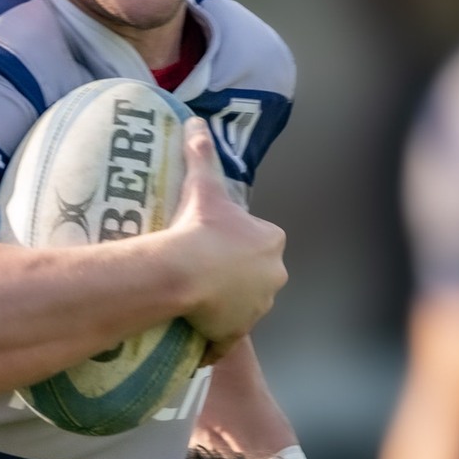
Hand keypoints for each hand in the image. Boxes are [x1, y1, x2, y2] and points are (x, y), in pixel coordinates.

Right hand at [168, 120, 287, 350]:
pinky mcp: (237, 332)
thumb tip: (194, 122)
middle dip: (234, 274)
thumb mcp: (202, 185)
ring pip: (242, 304)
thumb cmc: (199, 226)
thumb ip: (201, 153)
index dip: (235, 241)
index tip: (210, 240)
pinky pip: (226, 337)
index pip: (259, 240)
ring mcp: (257, 307)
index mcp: (271, 240)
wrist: (184, 272)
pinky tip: (195, 331)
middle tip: (200, 268)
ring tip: (194, 295)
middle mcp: (274, 275)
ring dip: (225, 303)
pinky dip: (214, 336)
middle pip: (254, 274)